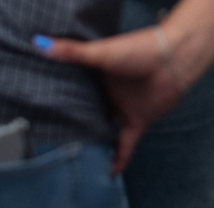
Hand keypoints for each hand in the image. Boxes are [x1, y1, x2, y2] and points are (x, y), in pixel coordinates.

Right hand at [36, 24, 210, 171]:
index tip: (40, 110)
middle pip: (89, 112)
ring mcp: (124, 108)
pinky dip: (119, 158)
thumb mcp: (100, 52)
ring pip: (105, 129)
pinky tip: (110, 171)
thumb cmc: (140, 48)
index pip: (75, 91)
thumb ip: (70, 51)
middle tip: (53, 140)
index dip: (60, 100)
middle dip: (75, 124)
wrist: (175, 57)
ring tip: (75, 156)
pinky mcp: (138, 120)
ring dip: (95, 141)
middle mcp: (110, 94)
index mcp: (99, 76)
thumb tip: (38, 41)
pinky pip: (126, 144)